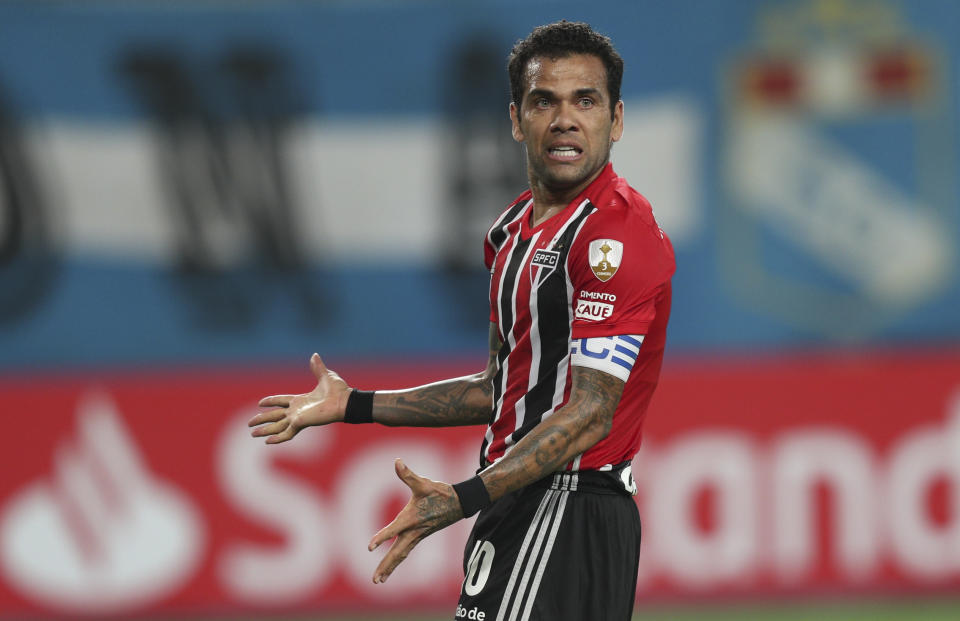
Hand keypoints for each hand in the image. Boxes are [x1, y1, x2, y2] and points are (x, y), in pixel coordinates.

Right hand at [248, 353, 350, 443]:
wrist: (344, 401)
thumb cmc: (338, 390)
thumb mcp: (325, 376)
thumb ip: (317, 367)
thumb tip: (314, 355)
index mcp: (300, 400)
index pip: (281, 401)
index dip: (271, 401)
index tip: (260, 403)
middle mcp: (297, 410)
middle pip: (274, 416)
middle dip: (261, 419)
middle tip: (249, 423)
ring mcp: (298, 418)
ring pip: (277, 426)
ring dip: (264, 430)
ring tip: (252, 434)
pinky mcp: (300, 423)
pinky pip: (286, 433)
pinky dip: (277, 438)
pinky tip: (267, 441)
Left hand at [368, 459, 462, 582]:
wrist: (459, 502)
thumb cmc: (440, 492)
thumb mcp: (423, 483)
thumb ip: (408, 475)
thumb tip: (397, 461)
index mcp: (412, 519)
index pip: (393, 530)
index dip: (381, 537)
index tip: (369, 548)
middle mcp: (414, 531)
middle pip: (397, 552)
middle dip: (386, 566)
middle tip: (375, 580)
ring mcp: (418, 535)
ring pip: (402, 555)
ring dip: (390, 567)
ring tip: (379, 580)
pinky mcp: (420, 536)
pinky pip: (406, 551)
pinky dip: (397, 560)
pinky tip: (391, 565)